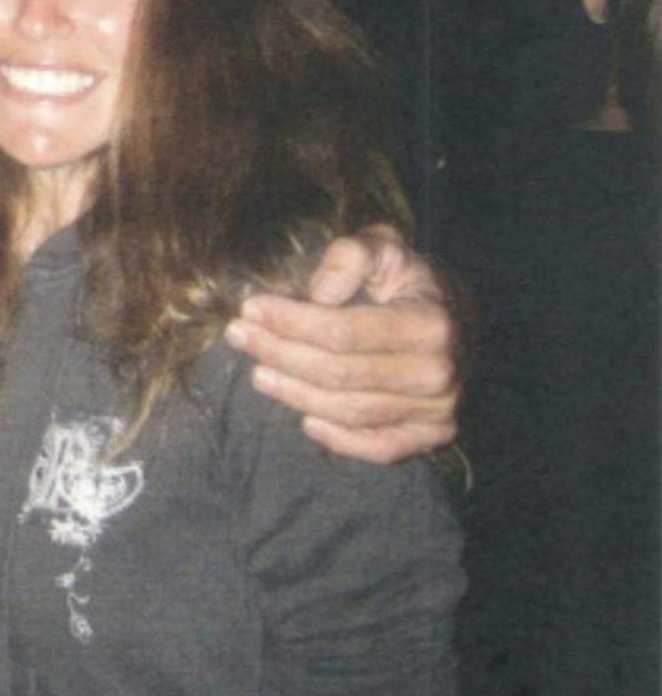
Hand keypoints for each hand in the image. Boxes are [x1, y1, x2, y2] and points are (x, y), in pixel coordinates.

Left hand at [227, 228, 460, 463]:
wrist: (455, 319)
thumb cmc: (406, 281)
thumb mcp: (384, 248)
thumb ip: (352, 255)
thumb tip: (320, 294)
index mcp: (429, 323)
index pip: (343, 331)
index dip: (290, 322)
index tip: (249, 309)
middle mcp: (438, 372)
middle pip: (339, 374)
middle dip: (279, 354)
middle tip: (239, 336)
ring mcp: (439, 409)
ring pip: (350, 410)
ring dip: (295, 395)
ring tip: (258, 373)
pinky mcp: (433, 434)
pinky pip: (380, 448)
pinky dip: (340, 440)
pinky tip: (305, 421)